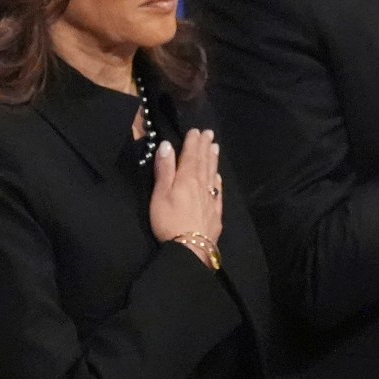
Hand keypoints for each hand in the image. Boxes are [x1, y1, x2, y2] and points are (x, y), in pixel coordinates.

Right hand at [148, 127, 222, 250]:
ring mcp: (210, 199)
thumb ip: (164, 170)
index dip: (193, 142)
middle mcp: (202, 185)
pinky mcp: (215, 213)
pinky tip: (217, 176)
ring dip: (213, 160)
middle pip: (204, 162)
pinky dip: (217, 180)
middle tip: (209, 133)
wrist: (190, 248)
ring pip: (213, 174)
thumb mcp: (160, 194)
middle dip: (205, 147)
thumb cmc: (168, 221)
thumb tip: (166, 145)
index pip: (190, 156)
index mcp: (186, 179)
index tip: (196, 130)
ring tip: (215, 147)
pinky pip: (218, 191)